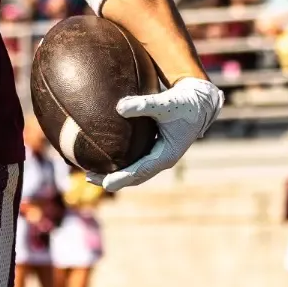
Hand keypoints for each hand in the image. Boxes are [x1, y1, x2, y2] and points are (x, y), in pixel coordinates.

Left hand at [99, 76, 224, 190]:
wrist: (199, 102)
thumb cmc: (184, 103)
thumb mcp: (166, 103)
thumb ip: (144, 105)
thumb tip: (119, 107)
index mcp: (166, 155)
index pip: (141, 171)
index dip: (122, 178)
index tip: (105, 184)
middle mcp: (162, 159)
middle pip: (134, 175)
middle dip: (112, 178)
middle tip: (89, 177)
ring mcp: (158, 155)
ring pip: (134, 169)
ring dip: (114, 172)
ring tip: (91, 172)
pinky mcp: (155, 148)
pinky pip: (135, 159)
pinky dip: (120, 161)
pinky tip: (105, 156)